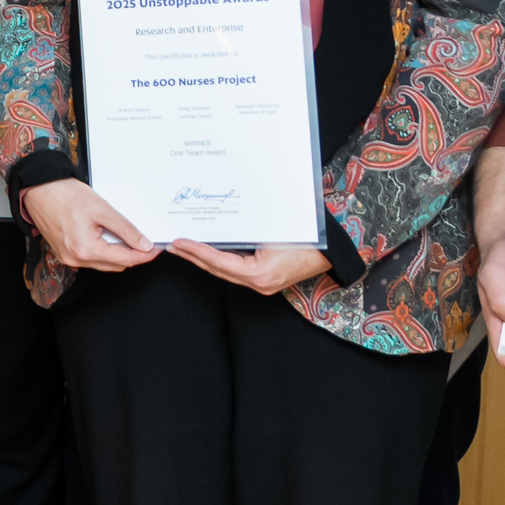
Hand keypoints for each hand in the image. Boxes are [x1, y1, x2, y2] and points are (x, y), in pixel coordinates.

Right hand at [21, 179, 154, 271]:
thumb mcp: (102, 209)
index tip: (156, 249)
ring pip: (103, 263)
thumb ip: (125, 229)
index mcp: (86, 250)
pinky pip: (91, 258)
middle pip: (115, 265)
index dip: (144, 255)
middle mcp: (76, 259)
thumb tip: (144, 245)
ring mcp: (68, 258)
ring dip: (117, 253)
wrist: (38, 190)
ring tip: (125, 236)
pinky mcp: (64, 253)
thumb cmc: (65, 195)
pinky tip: (107, 237)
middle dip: (132, 255)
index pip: (125, 259)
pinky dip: (103, 251)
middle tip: (145, 241)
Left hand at [170, 241, 332, 293]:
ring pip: (224, 273)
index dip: (196, 251)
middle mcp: (259, 283)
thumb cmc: (308, 238)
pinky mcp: (264, 282)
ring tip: (183, 248)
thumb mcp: (274, 231)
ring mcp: (262, 285)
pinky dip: (219, 262)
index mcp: (260, 273)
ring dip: (203, 260)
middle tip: (172, 245)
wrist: (332, 252)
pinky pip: (235, 272)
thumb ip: (246, 229)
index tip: (178, 243)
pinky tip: (207, 252)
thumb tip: (218, 219)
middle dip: (193, 257)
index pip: (218, 262)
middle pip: (216, 270)